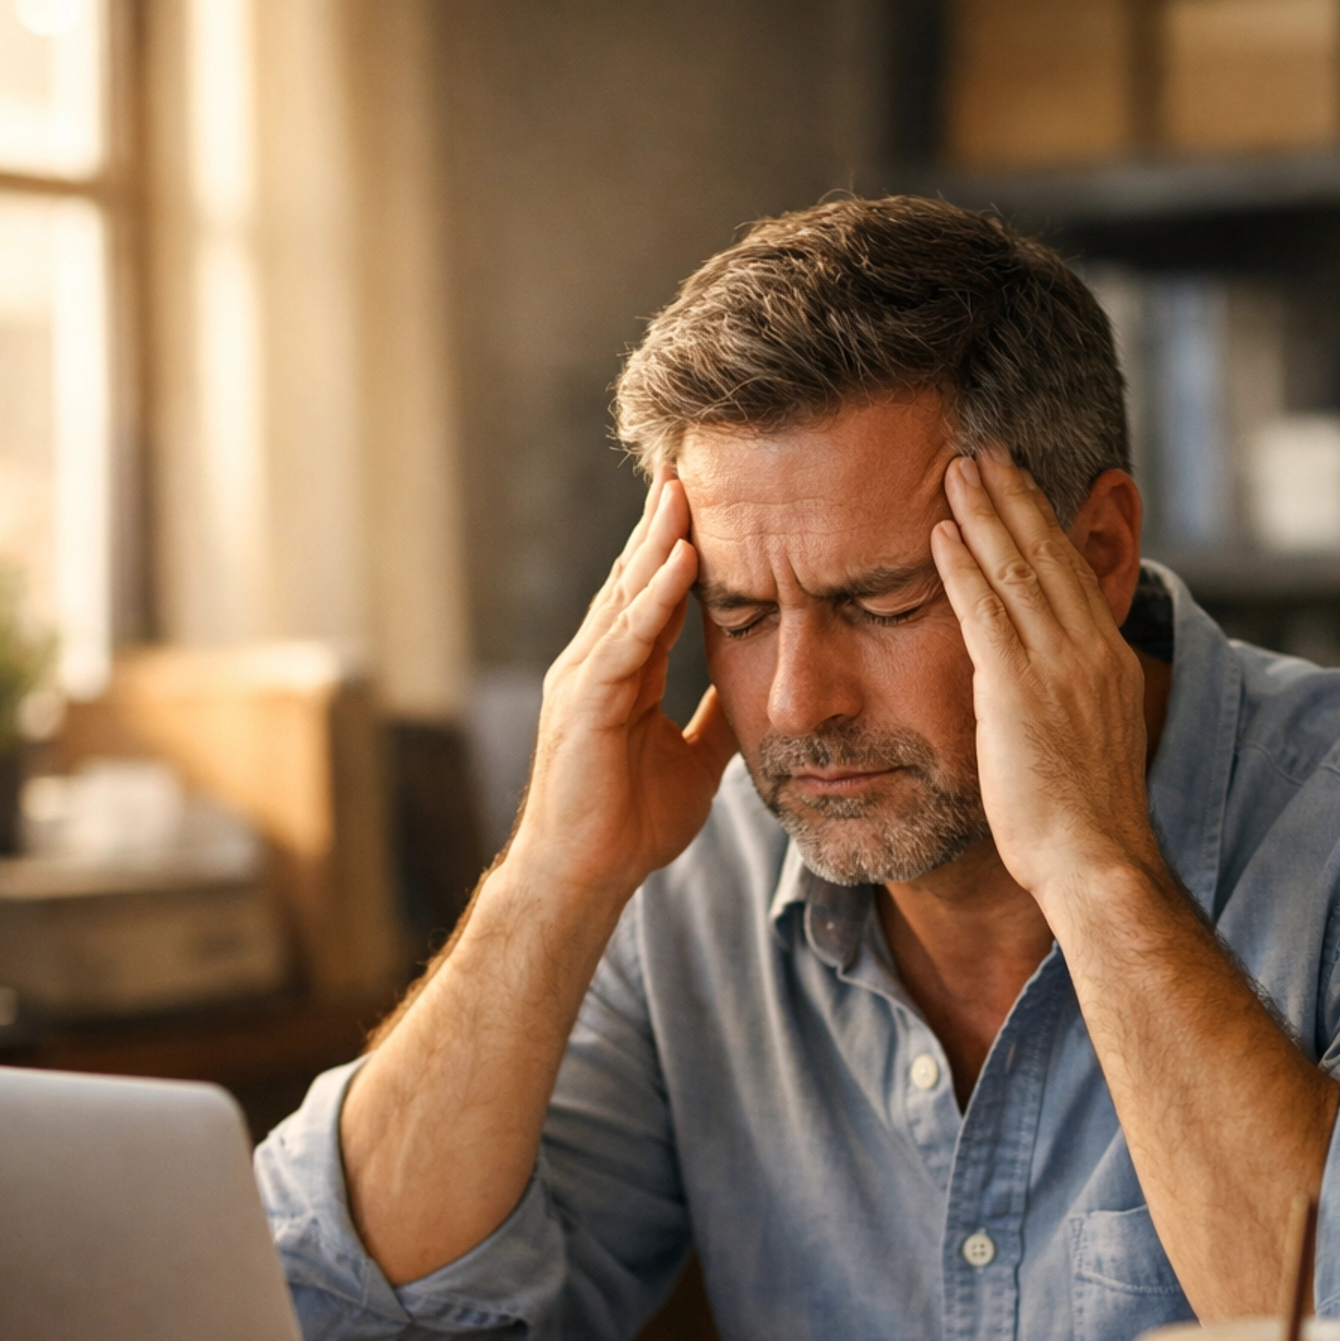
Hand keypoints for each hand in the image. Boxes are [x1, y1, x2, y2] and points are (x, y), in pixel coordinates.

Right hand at [510, 475, 737, 908]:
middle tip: (692, 461)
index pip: (655, 595)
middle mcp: (597, 663)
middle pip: (635, 578)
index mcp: (623, 674)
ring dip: (659, 540)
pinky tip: (682, 558)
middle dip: (663, 522)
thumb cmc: (629, 827)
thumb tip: (754, 696)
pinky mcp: (587, 702)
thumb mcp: (694, 763)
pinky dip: (656, 596)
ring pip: (627, 594)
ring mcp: (585, 678)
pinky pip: (627, 637)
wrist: (586, 879)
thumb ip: (716, 722)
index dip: (680, 548)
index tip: (710, 500)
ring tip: (686, 486)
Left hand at [931, 455, 1157, 915]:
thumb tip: (1042, 702)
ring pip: (1018, 568)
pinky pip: (985, 610)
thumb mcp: (1087, 749)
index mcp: (1110, 663)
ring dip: (985, 513)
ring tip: (957, 469)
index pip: (1074, 576)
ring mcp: (1057, 666)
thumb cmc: (1084, 829)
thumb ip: (1067, 708)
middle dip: (1017, 497)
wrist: (1096, 861)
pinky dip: (963, 565)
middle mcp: (1091, 651)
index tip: (1023, 489)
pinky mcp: (1018, 689)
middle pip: (1050, 554)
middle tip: (987, 451)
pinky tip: (940, 534)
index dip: (1046, 527)